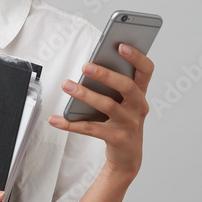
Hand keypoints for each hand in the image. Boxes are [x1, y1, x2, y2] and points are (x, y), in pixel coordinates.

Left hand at [49, 43, 153, 178]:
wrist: (128, 156)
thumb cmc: (122, 121)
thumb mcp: (123, 102)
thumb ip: (113, 85)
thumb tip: (89, 67)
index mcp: (140, 92)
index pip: (146, 70)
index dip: (136, 57)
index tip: (121, 45)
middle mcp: (138, 107)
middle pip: (126, 86)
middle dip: (106, 75)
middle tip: (86, 67)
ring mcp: (129, 123)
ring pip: (108, 106)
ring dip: (85, 94)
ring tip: (67, 85)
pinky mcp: (116, 139)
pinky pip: (90, 129)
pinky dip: (70, 124)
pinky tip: (55, 119)